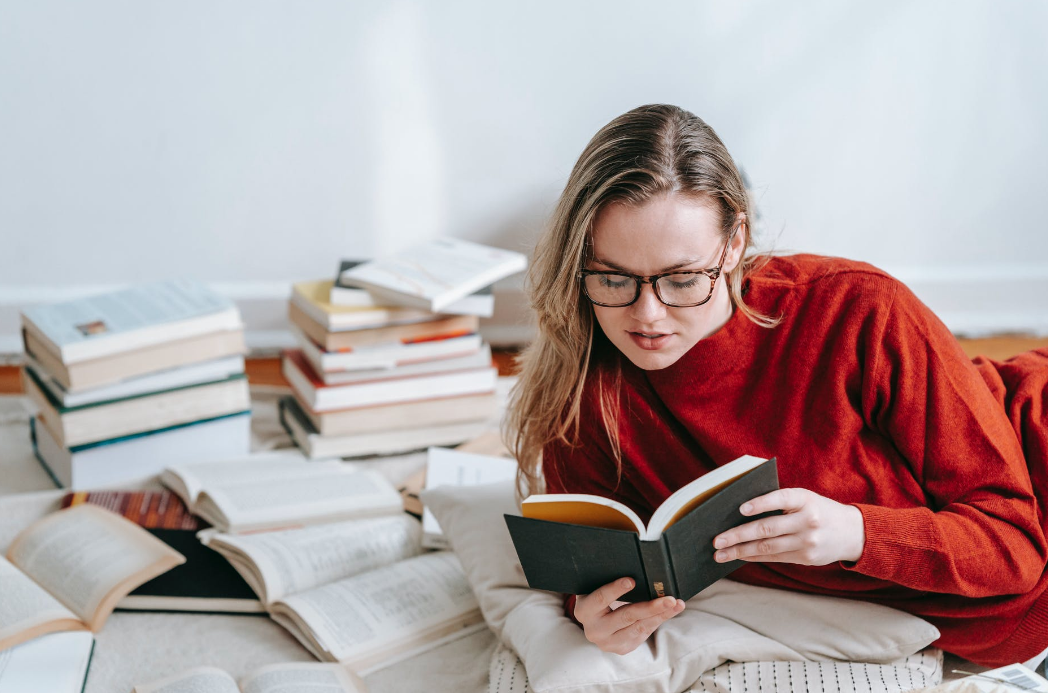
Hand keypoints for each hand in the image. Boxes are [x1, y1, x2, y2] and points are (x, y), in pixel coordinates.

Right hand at [573, 577, 684, 654]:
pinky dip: (658, 620)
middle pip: (626, 616)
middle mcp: (594, 630)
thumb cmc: (597, 597)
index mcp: (584, 611)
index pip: (601, 599)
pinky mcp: (622, 648)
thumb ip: (606, 579)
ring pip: (639, 627)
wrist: (594, 622)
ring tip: (677, 604)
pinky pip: (644, 633)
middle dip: (651, 607)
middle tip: (670, 599)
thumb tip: (634, 565)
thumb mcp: (595, 588)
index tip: (632, 580)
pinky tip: (671, 611)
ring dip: (661, 615)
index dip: (616, 590)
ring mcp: (609, 642)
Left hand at [712, 488, 865, 564]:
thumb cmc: (818, 509)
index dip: (760, 503)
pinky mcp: (806, 558)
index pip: (780, 499)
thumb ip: (780, 502)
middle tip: (716, 540)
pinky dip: (754, 556)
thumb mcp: (805, 498)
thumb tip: (740, 512)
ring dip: (740, 551)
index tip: (740, 508)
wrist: (853, 532)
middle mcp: (807, 521)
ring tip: (720, 553)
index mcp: (805, 499)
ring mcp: (807, 542)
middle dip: (738, 535)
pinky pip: (774, 557)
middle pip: (767, 529)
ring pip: (767, 547)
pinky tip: (739, 555)